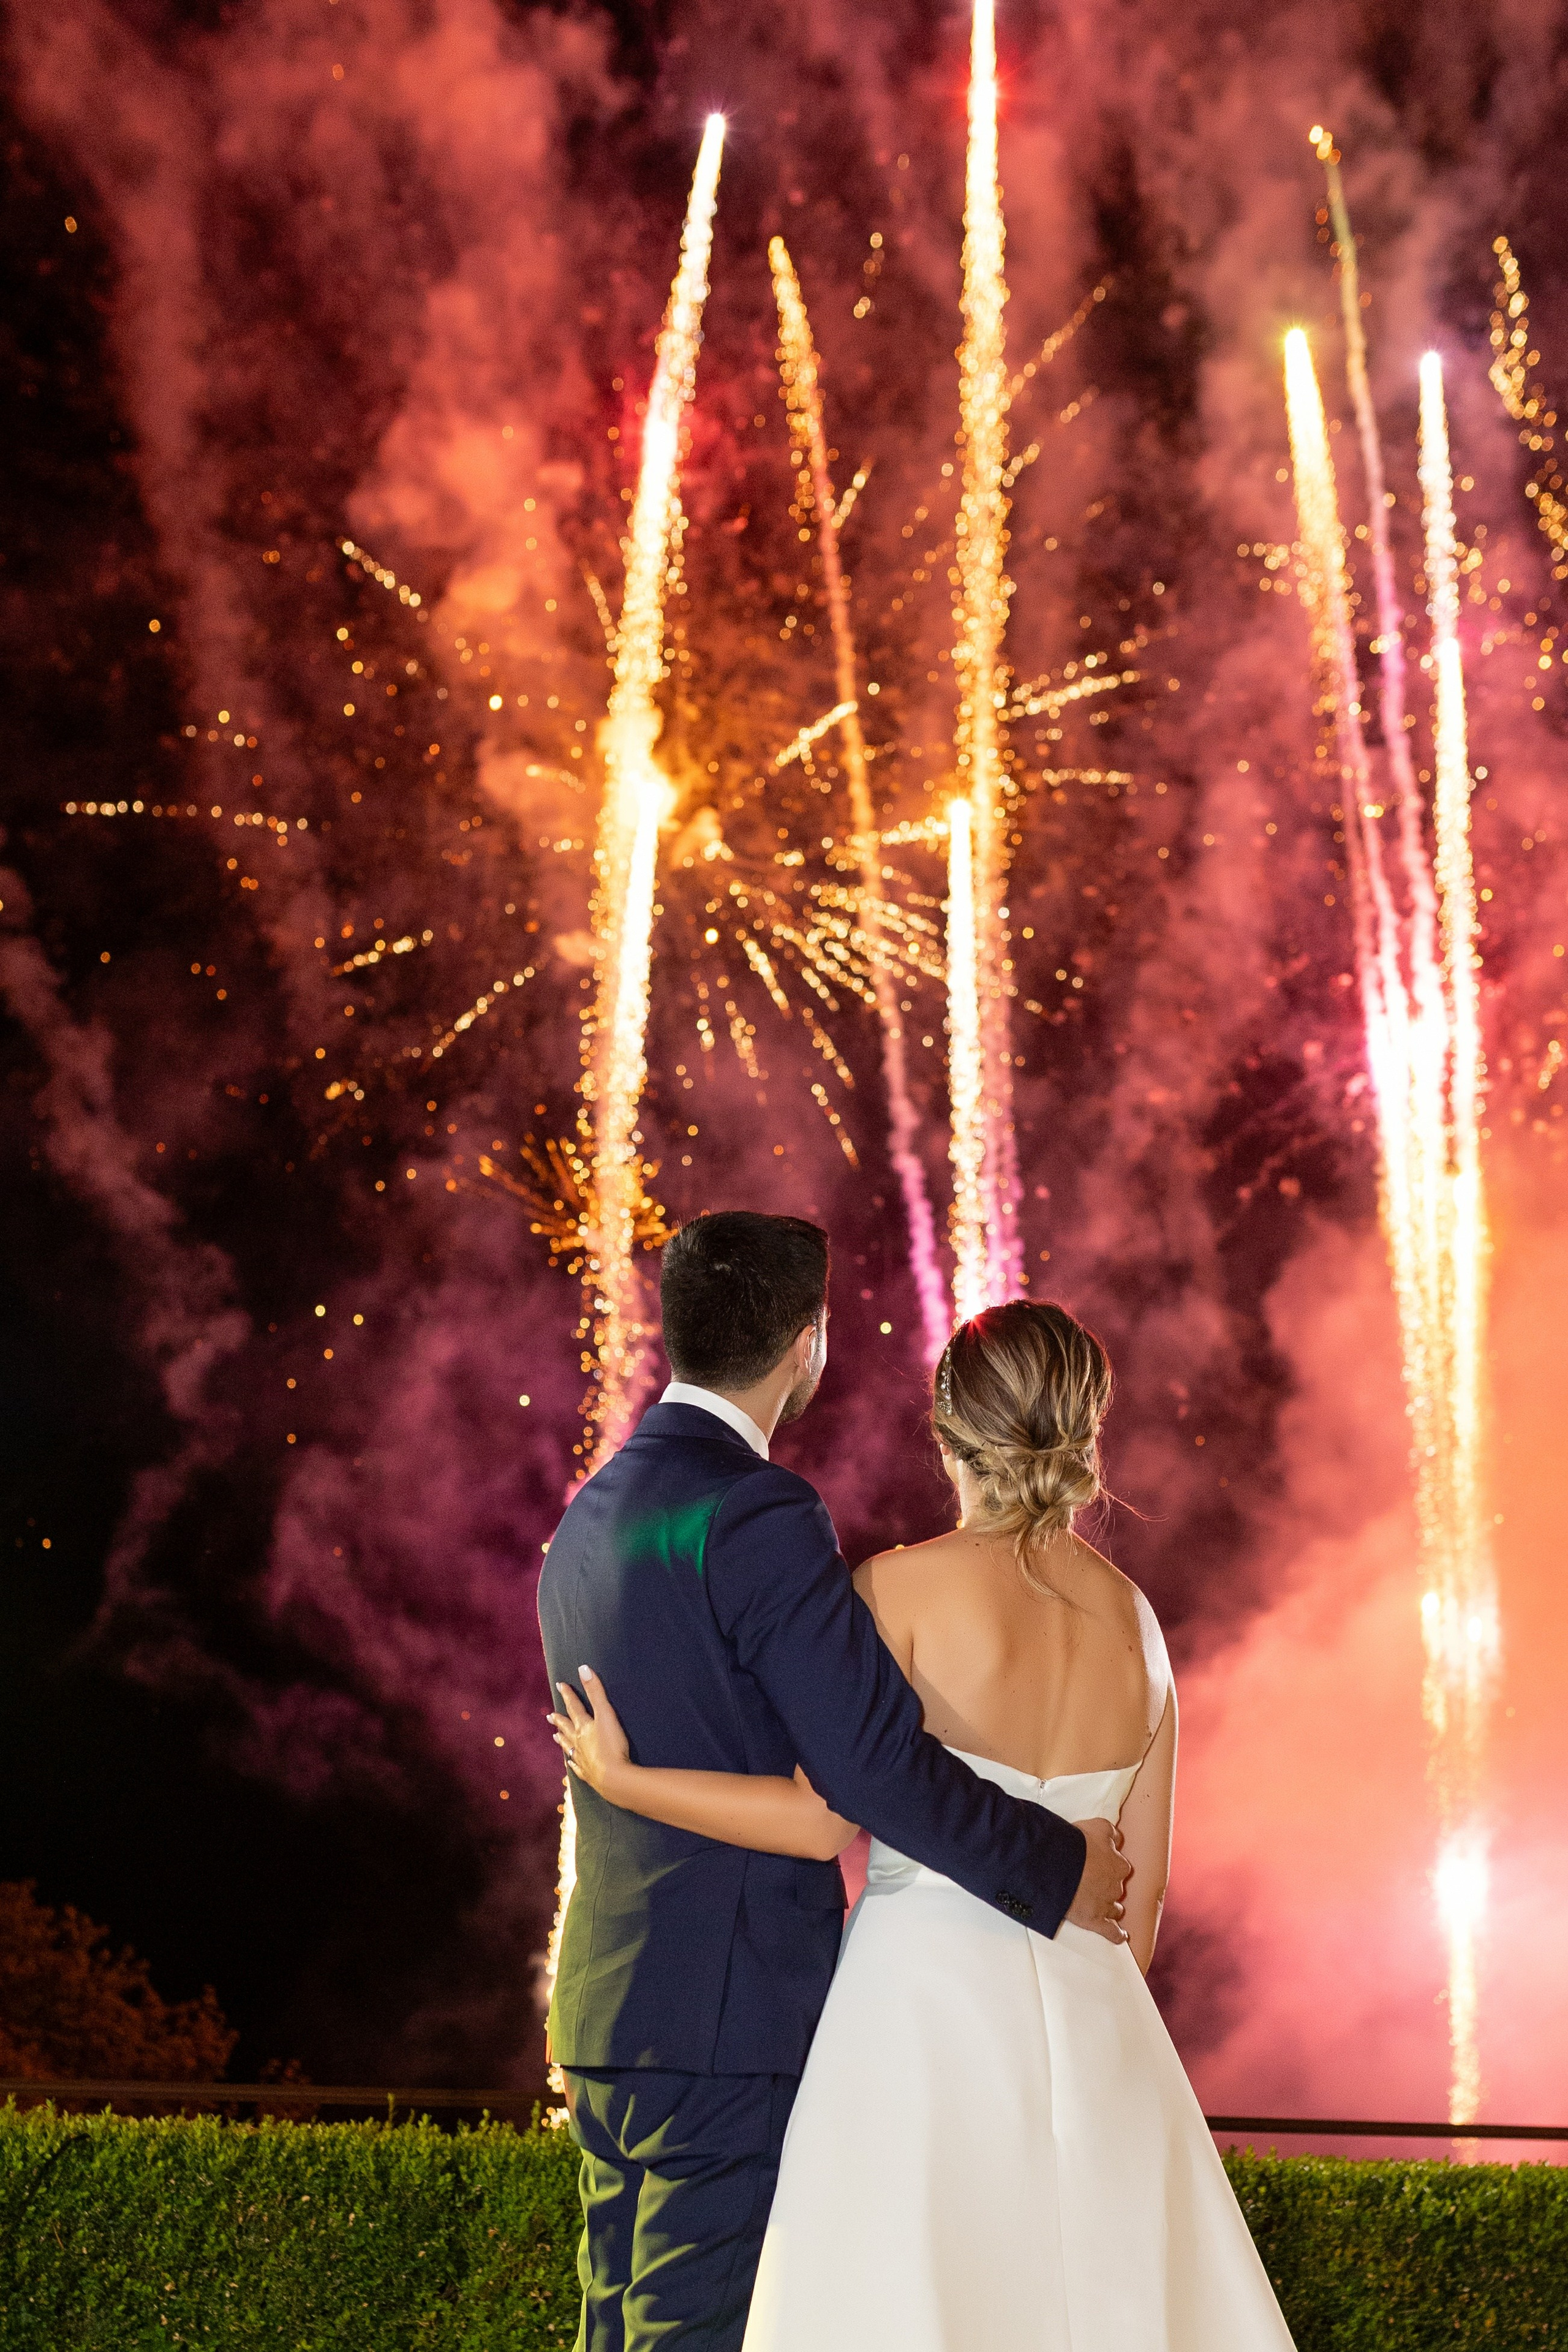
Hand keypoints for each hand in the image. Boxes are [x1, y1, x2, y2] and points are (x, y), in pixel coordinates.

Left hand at [547, 1665, 631, 1796]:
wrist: (613, 1778)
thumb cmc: (611, 1745)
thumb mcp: (606, 1714)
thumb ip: (596, 1692)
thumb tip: (583, 1668)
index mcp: (584, 1727)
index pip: (574, 1707)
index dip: (568, 1695)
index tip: (559, 1685)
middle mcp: (579, 1742)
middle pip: (567, 1728)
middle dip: (560, 1720)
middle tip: (549, 1716)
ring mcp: (582, 1759)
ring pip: (569, 1747)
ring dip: (562, 1740)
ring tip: (555, 1736)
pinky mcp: (589, 1774)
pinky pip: (577, 1767)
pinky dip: (572, 1762)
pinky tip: (570, 1762)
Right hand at [1066, 1817, 1130, 1943]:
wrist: (1058, 1865)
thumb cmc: (1077, 1843)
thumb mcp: (1099, 1826)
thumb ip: (1112, 1832)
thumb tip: (1119, 1837)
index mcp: (1119, 1865)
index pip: (1121, 1867)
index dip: (1110, 1867)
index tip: (1101, 1866)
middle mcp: (1116, 1886)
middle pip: (1117, 1888)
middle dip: (1109, 1887)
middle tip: (1094, 1884)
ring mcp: (1106, 1904)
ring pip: (1116, 1909)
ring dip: (1112, 1909)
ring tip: (1104, 1908)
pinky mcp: (1095, 1920)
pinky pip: (1111, 1931)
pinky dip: (1117, 1935)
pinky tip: (1121, 1937)